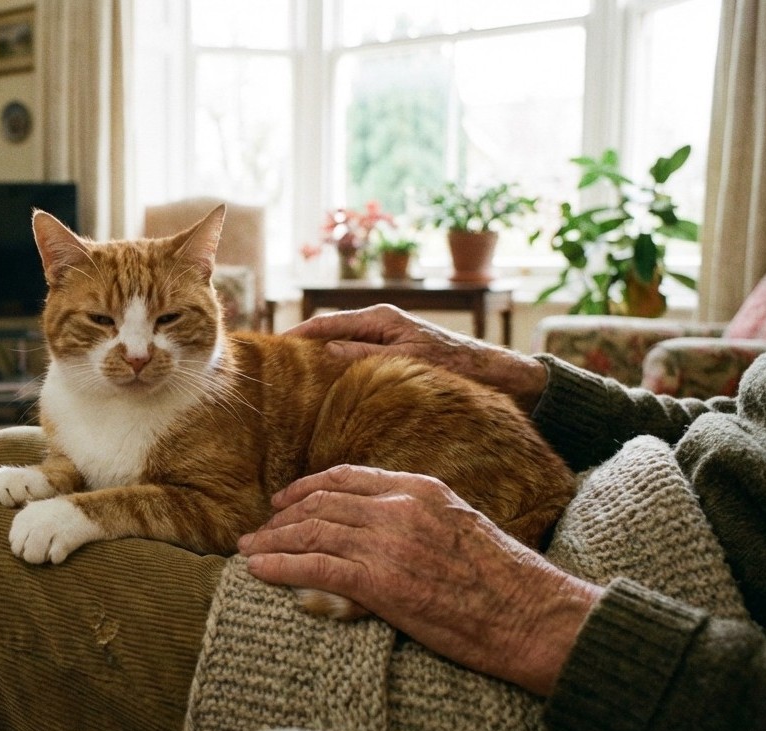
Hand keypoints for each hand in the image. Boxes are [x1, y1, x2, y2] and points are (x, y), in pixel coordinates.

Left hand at [238, 465, 601, 695]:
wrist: (532, 615)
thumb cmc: (504, 582)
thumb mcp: (461, 526)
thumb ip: (419, 517)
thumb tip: (381, 528)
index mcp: (420, 488)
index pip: (347, 476)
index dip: (306, 487)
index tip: (282, 501)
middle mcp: (400, 507)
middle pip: (321, 503)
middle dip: (281, 519)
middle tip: (256, 533)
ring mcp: (389, 542)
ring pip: (311, 532)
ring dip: (272, 542)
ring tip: (247, 553)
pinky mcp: (382, 581)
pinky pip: (315, 566)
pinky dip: (280, 567)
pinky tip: (259, 572)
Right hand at [287, 304, 547, 412]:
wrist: (492, 373)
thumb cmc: (453, 366)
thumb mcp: (405, 361)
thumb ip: (364, 354)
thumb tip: (325, 349)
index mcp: (380, 318)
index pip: (327, 322)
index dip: (298, 334)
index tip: (273, 346)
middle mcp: (380, 322)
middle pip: (330, 329)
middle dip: (303, 343)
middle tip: (276, 362)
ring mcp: (386, 335)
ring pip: (342, 342)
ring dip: (320, 354)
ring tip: (294, 373)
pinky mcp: (393, 350)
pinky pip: (355, 353)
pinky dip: (337, 362)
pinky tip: (327, 379)